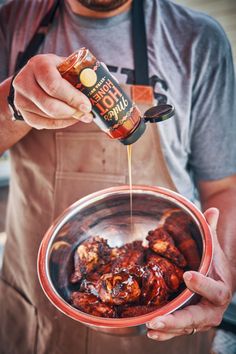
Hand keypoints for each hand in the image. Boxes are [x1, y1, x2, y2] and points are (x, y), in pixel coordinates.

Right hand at [13, 54, 92, 128]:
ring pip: (48, 116)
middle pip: (50, 104)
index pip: (54, 85)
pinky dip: (60, 124)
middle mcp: (24, 80)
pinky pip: (44, 124)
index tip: (87, 106)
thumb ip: (83, 71)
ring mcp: (20, 98)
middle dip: (72, 112)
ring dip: (69, 118)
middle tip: (87, 115)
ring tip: (81, 116)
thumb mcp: (65, 65)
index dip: (72, 98)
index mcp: (39, 64)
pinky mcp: (23, 113)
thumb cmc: (55, 72)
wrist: (31, 80)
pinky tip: (70, 119)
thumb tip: (108, 76)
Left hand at [146, 208, 232, 340]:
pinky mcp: (189, 322)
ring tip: (150, 327)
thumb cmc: (214, 263)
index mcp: (222, 288)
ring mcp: (200, 318)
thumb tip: (212, 210)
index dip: (203, 284)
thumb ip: (210, 231)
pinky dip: (165, 332)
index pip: (216, 290)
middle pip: (198, 317)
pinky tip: (150, 331)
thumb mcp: (213, 247)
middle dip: (178, 318)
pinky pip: (178, 329)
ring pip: (185, 326)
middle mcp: (212, 308)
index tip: (188, 275)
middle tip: (159, 318)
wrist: (216, 281)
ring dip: (168, 328)